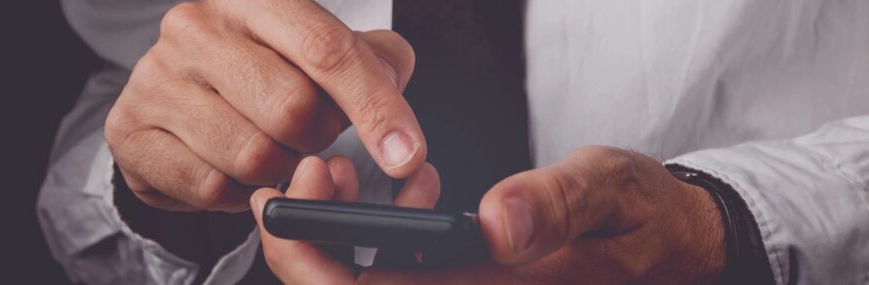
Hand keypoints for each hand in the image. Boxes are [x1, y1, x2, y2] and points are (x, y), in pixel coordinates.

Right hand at [106, 0, 425, 211]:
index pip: (326, 50)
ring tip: (273, 153)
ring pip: (253, 156)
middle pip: (293, 109)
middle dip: (320, 139)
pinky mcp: (131, 131)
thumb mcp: (321, 52)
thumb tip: (392, 86)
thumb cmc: (261, 70)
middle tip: (313, 136)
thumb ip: (372, 59)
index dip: (375, 107)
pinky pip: (210, 187)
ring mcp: (156, 78)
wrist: (175, 99)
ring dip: (279, 171)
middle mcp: (197, 27)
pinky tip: (235, 172)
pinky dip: (238, 194)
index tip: (405, 153)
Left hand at [254, 146, 725, 283]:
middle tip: (313, 177)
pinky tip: (393, 203)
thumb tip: (500, 225)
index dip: (317, 259)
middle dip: (310, 245)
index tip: (300, 198)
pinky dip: (372, 245)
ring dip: (337, 240)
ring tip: (347, 178)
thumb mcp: (614, 190)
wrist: (666, 246)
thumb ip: (560, 203)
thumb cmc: (640, 220)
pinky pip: (398, 283)